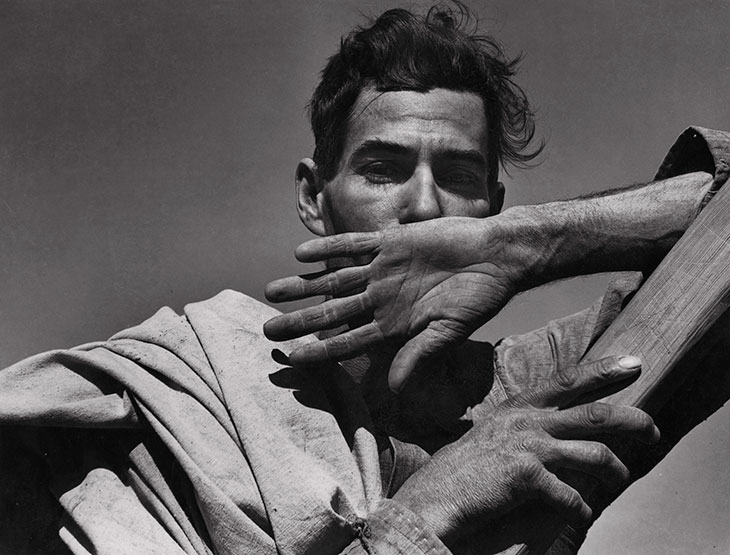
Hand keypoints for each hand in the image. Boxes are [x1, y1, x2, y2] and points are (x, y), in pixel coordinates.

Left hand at [264, 217, 524, 391]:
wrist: (497, 256)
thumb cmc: (478, 297)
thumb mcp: (448, 332)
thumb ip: (418, 356)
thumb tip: (392, 390)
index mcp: (393, 324)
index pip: (348, 341)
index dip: (319, 350)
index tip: (291, 359)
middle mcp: (381, 298)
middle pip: (332, 310)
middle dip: (300, 320)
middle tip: (266, 328)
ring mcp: (383, 269)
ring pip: (334, 278)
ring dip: (304, 284)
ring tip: (271, 291)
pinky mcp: (391, 242)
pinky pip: (353, 245)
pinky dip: (329, 249)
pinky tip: (301, 254)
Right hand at [392, 355, 658, 546]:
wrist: (435, 496)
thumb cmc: (463, 470)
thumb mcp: (493, 435)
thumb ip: (523, 427)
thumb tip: (556, 432)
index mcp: (518, 407)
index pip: (567, 381)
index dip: (603, 371)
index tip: (633, 363)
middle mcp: (526, 421)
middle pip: (593, 414)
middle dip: (631, 420)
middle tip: (652, 429)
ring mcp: (527, 447)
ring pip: (593, 454)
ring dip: (614, 469)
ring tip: (621, 477)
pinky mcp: (526, 477)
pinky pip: (571, 495)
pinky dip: (580, 506)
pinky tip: (580, 512)